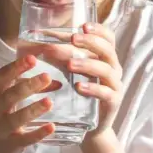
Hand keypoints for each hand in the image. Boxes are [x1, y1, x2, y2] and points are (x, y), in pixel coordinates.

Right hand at [0, 55, 61, 152]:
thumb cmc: (0, 122)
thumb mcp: (7, 104)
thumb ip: (26, 90)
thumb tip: (55, 81)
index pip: (1, 78)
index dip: (15, 67)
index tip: (32, 58)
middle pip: (9, 96)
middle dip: (27, 85)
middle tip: (47, 76)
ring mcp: (2, 129)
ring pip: (15, 118)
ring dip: (33, 109)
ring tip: (49, 102)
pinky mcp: (10, 145)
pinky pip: (25, 139)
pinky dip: (38, 133)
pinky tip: (51, 127)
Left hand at [67, 22, 122, 136]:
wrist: (91, 126)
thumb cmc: (79, 93)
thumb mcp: (72, 70)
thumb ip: (62, 55)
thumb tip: (37, 38)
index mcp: (106, 58)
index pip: (109, 38)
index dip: (98, 29)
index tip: (82, 26)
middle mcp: (114, 69)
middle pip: (108, 50)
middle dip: (91, 42)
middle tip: (73, 39)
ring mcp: (115, 85)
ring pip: (106, 70)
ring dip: (88, 64)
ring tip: (70, 64)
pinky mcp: (113, 102)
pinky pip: (106, 93)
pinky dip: (93, 88)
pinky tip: (79, 86)